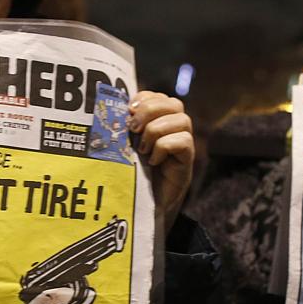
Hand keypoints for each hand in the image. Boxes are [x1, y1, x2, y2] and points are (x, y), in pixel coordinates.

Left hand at [129, 91, 194, 220]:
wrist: (141, 207)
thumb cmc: (131, 174)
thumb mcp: (124, 146)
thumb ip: (124, 127)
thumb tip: (115, 108)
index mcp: (158, 121)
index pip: (158, 96)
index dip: (144, 98)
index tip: (128, 111)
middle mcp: (174, 129)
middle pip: (174, 103)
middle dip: (149, 110)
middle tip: (133, 129)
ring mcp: (183, 144)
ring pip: (182, 119)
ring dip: (156, 131)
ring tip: (142, 149)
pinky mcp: (188, 160)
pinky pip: (184, 141)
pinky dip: (164, 148)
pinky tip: (153, 161)